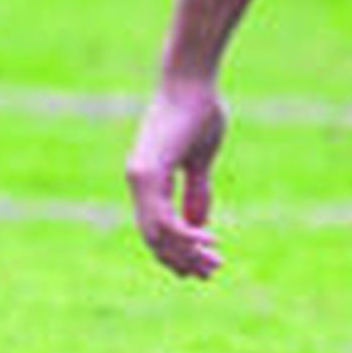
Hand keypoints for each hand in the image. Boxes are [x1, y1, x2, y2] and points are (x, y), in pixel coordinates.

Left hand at [125, 78, 226, 278]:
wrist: (191, 78)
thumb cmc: (198, 109)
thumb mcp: (200, 160)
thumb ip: (197, 192)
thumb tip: (198, 223)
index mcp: (147, 180)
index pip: (156, 228)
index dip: (177, 250)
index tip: (201, 266)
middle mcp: (138, 182)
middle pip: (155, 238)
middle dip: (183, 259)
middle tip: (209, 274)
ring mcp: (140, 179)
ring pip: (160, 234)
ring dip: (188, 252)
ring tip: (214, 263)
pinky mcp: (149, 174)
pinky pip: (165, 219)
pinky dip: (187, 235)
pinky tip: (210, 240)